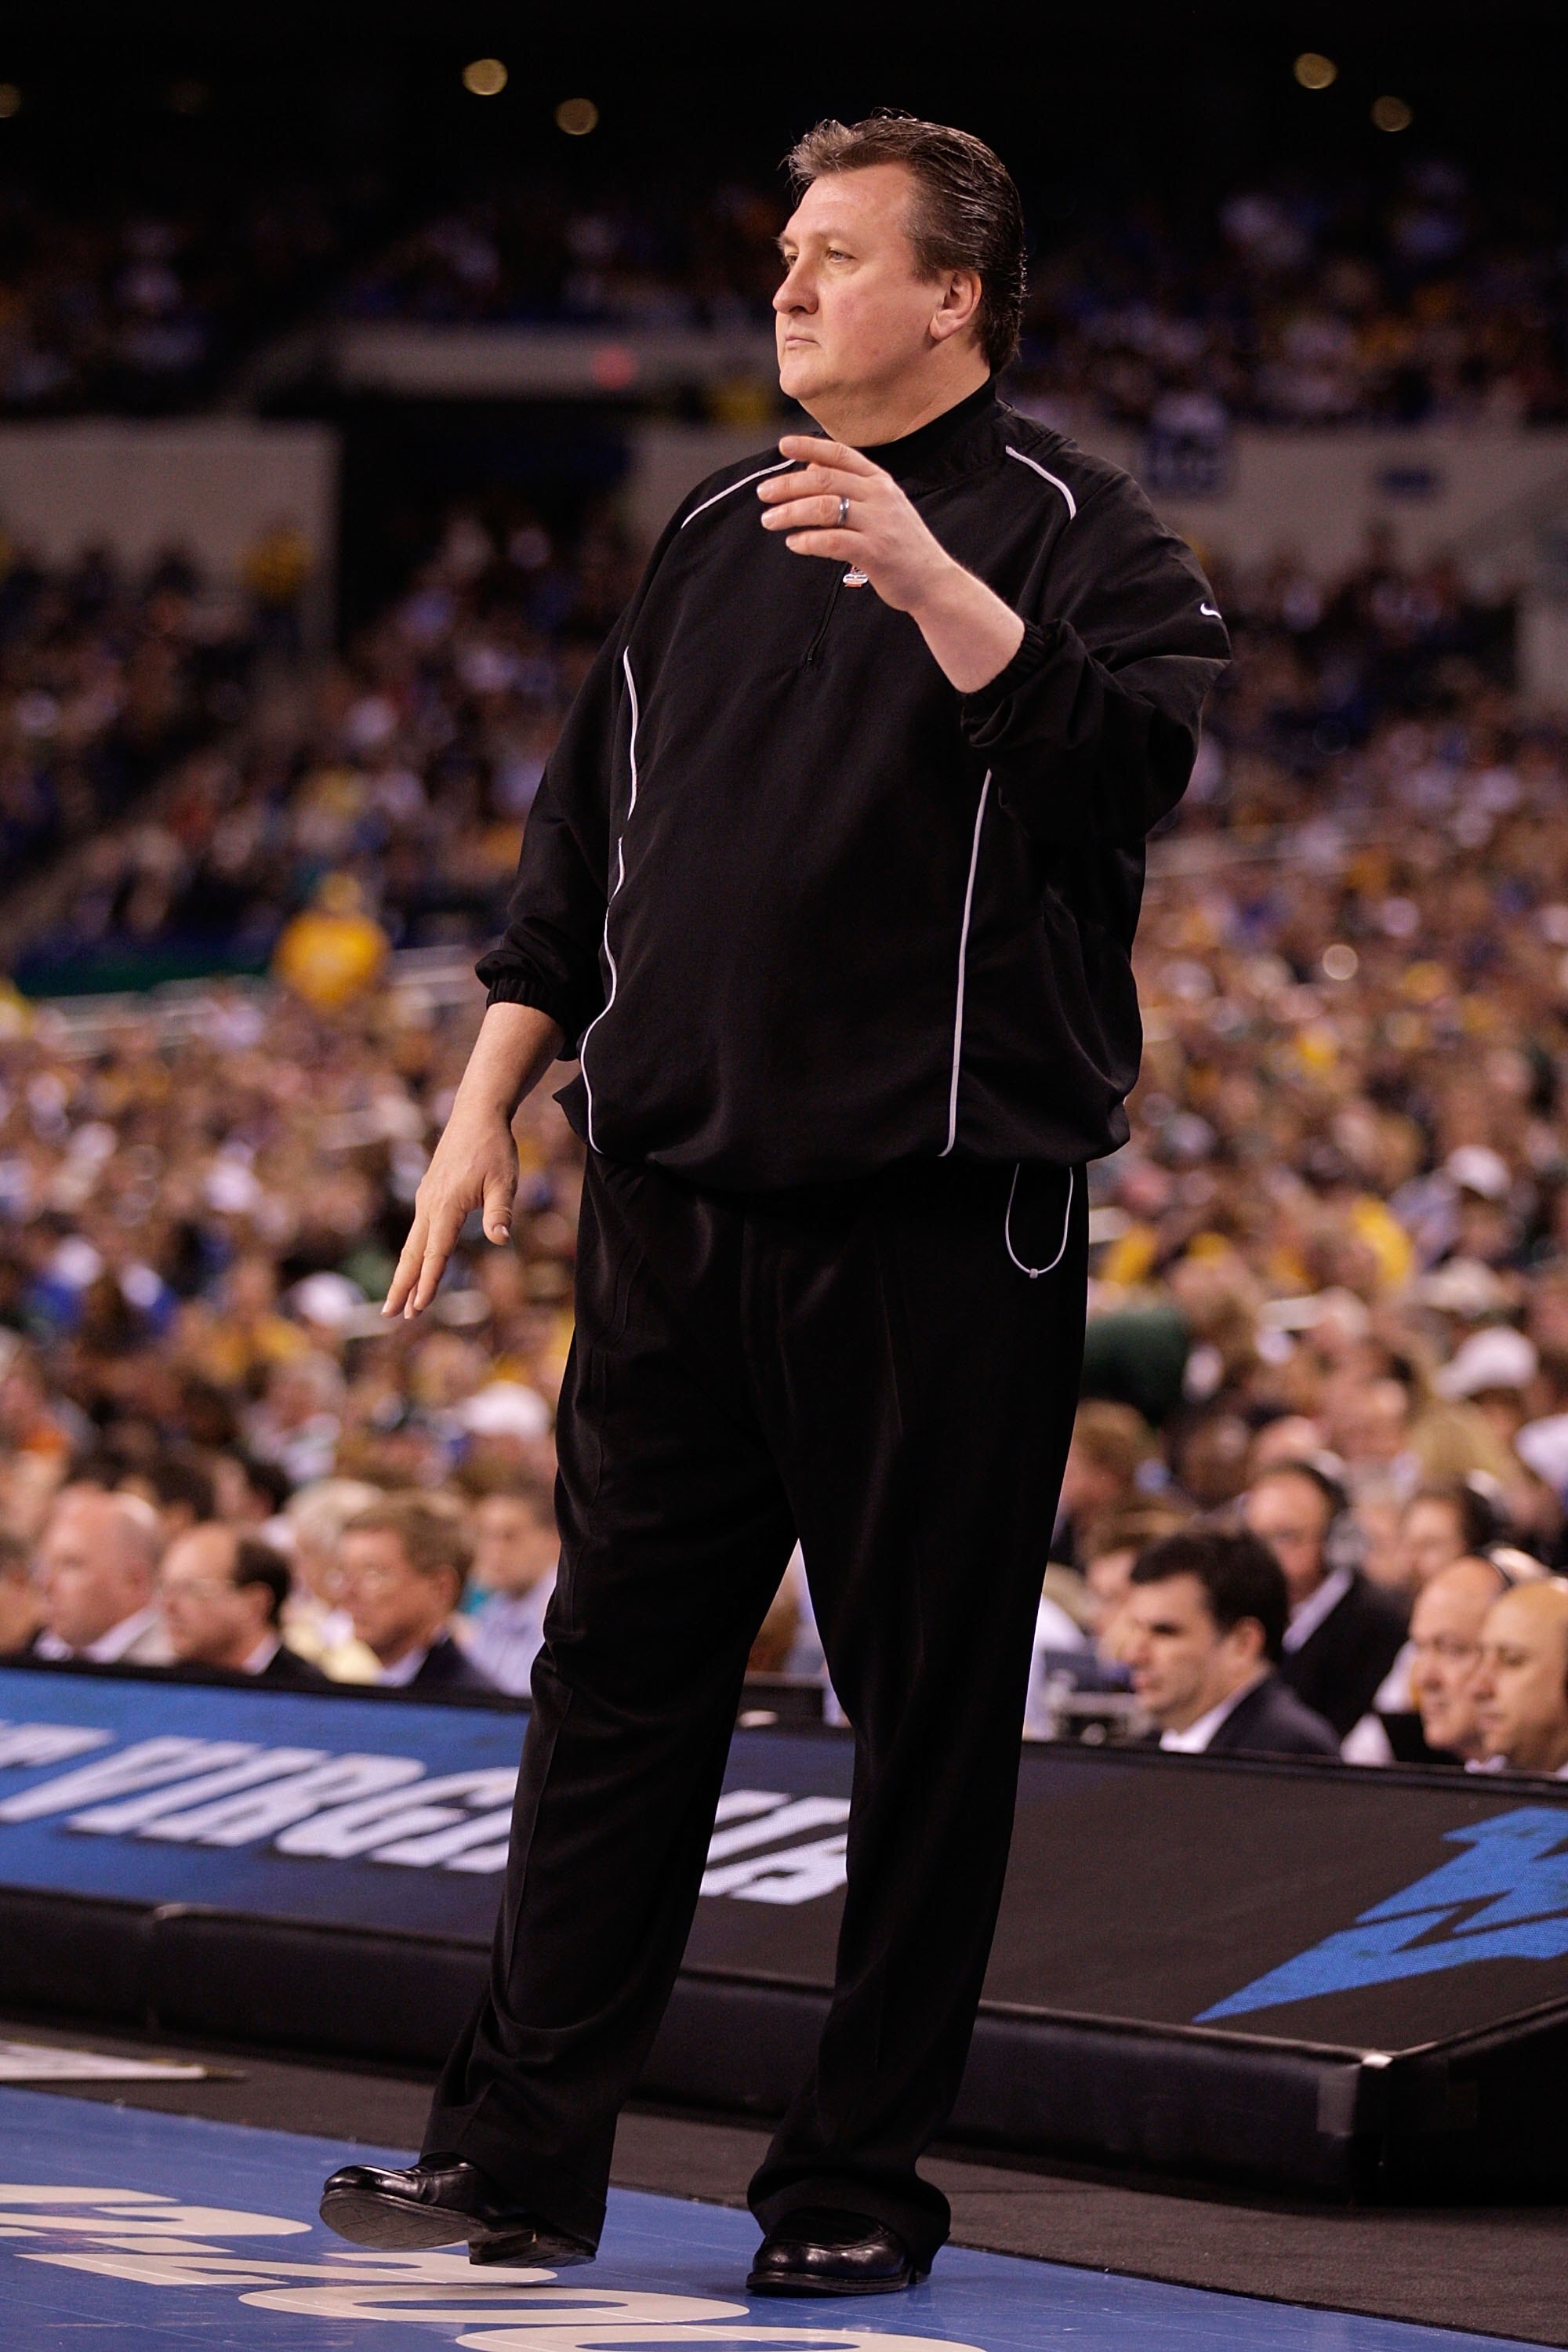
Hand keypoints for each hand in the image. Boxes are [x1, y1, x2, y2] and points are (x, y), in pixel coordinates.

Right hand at [383, 1102, 518, 1319]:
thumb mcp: (505, 1180)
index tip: (418, 1308)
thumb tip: (501, 1238)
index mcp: (447, 1206)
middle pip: (412, 1254)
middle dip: (401, 1287)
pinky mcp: (429, 1194)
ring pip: (412, 1243)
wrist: (477, 1114)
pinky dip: (413, 1253)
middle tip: (390, 1316)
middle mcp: (429, 1205)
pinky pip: (418, 1231)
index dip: (428, 1283)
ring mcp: (426, 1199)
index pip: (436, 1253)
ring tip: (398, 1300)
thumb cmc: (494, 1148)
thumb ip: (500, 1211)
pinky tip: (416, 1265)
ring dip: (405, 1273)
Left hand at [758, 435, 1024, 692]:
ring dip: (791, 512)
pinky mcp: (875, 552)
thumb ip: (849, 488)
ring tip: (770, 521)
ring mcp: (879, 523)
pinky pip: (832, 541)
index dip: (810, 447)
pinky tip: (794, 543)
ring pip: (824, 508)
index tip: (783, 446)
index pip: (841, 454)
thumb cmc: (899, 545)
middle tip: (763, 494)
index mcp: (879, 481)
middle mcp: (880, 496)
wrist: (932, 581)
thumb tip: (808, 468)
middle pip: (824, 479)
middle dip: (788, 484)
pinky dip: (808, 541)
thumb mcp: (880, 508)